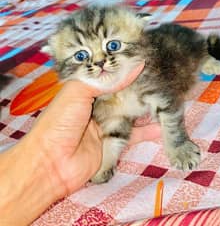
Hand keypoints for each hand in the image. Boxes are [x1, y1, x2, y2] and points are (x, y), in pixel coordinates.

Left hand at [27, 63, 159, 198]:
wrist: (50, 164)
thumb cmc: (59, 123)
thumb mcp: (77, 92)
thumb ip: (106, 79)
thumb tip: (135, 65)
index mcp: (85, 89)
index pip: (110, 75)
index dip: (126, 69)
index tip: (147, 60)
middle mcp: (97, 105)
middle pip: (122, 93)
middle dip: (139, 87)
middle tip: (161, 79)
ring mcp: (106, 124)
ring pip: (130, 113)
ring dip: (146, 108)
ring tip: (164, 100)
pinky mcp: (112, 141)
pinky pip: (133, 134)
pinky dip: (146, 132)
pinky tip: (160, 127)